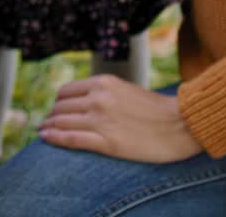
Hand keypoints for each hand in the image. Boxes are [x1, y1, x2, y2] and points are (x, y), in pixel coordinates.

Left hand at [38, 74, 203, 162]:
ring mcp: (100, 121)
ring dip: (49, 127)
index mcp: (103, 83)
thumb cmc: (157, 109)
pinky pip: (71, 139)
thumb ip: (104, 92)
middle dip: (52, 116)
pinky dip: (55, 138)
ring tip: (43, 131)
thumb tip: (84, 99)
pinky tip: (46, 138)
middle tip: (47, 123)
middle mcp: (97, 99)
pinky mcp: (106, 142)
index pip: (66, 92)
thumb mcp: (125, 90)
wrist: (182, 124)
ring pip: (62, 122)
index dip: (58, 102)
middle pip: (61, 107)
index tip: (56, 110)